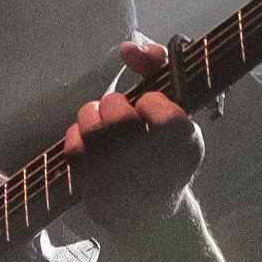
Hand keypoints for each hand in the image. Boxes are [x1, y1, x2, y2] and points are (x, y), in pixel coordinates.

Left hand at [62, 41, 205, 230]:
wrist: (156, 212)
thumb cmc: (164, 148)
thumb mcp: (174, 105)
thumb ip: (157, 66)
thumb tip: (129, 48)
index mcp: (185, 151)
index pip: (162, 114)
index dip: (151, 101)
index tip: (149, 105)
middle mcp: (157, 175)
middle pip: (119, 120)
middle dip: (114, 104)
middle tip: (119, 108)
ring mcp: (124, 192)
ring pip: (93, 132)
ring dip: (92, 116)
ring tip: (101, 120)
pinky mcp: (98, 200)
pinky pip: (75, 152)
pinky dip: (78, 136)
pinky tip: (89, 139)